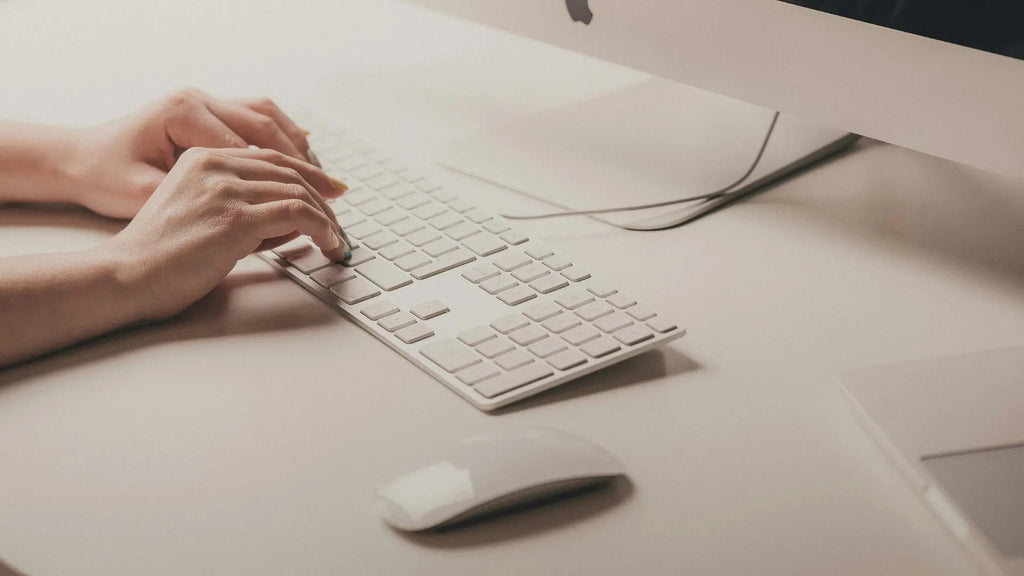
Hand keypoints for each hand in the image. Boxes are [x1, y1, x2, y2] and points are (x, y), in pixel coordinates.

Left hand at [68, 88, 343, 218]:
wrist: (77, 158)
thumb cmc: (105, 178)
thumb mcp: (148, 197)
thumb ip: (204, 205)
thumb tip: (264, 221)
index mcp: (183, 113)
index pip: (251, 148)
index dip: (287, 182)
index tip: (313, 209)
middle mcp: (197, 99)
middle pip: (268, 127)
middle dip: (306, 164)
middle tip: (336, 194)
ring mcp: (204, 100)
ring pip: (268, 116)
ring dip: (300, 147)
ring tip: (325, 180)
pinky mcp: (207, 110)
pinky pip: (258, 116)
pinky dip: (285, 135)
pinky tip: (304, 156)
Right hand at [104, 147, 348, 319]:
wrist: (127, 275)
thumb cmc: (160, 255)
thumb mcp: (201, 214)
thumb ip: (243, 207)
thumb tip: (294, 219)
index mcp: (203, 158)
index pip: (271, 158)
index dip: (308, 173)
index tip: (331, 189)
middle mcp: (215, 166)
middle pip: (289, 172)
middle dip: (323, 196)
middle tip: (340, 219)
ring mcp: (226, 190)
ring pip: (298, 191)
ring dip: (325, 217)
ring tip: (335, 239)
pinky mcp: (236, 218)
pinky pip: (296, 213)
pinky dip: (321, 227)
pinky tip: (327, 243)